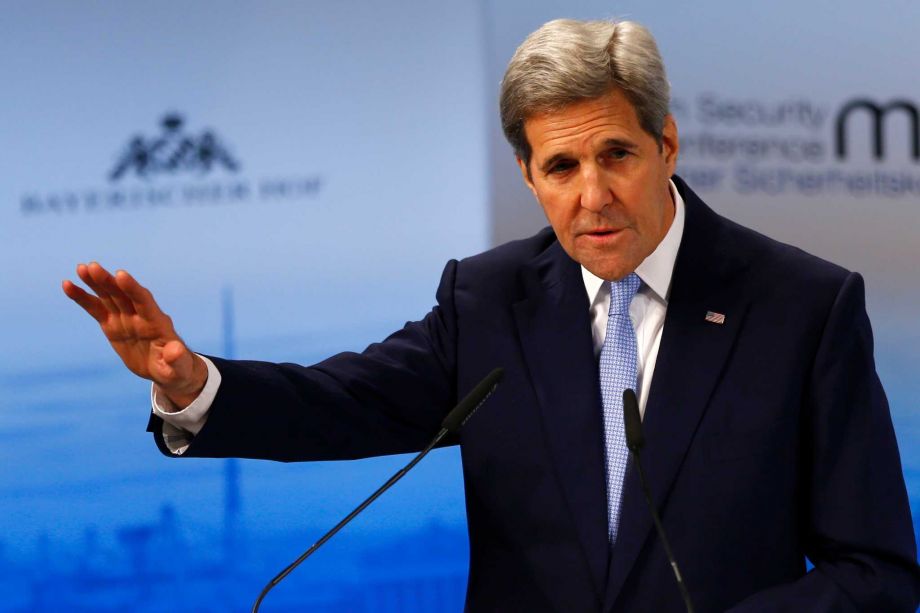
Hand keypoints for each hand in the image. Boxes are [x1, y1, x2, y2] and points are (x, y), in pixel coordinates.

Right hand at [62, 262, 206, 407]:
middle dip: (109, 282)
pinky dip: (83, 298)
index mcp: (157, 323)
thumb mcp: (179, 367)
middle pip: (123, 295)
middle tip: (93, 267)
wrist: (168, 370)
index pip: (144, 302)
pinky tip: (68, 286)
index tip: (120, 275)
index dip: (133, 289)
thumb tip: (176, 350)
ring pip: (109, 297)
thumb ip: (177, 358)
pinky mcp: (113, 325)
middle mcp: (140, 316)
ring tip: (81, 268)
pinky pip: (96, 309)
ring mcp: (125, 319)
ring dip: (95, 283)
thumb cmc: (177, 368)